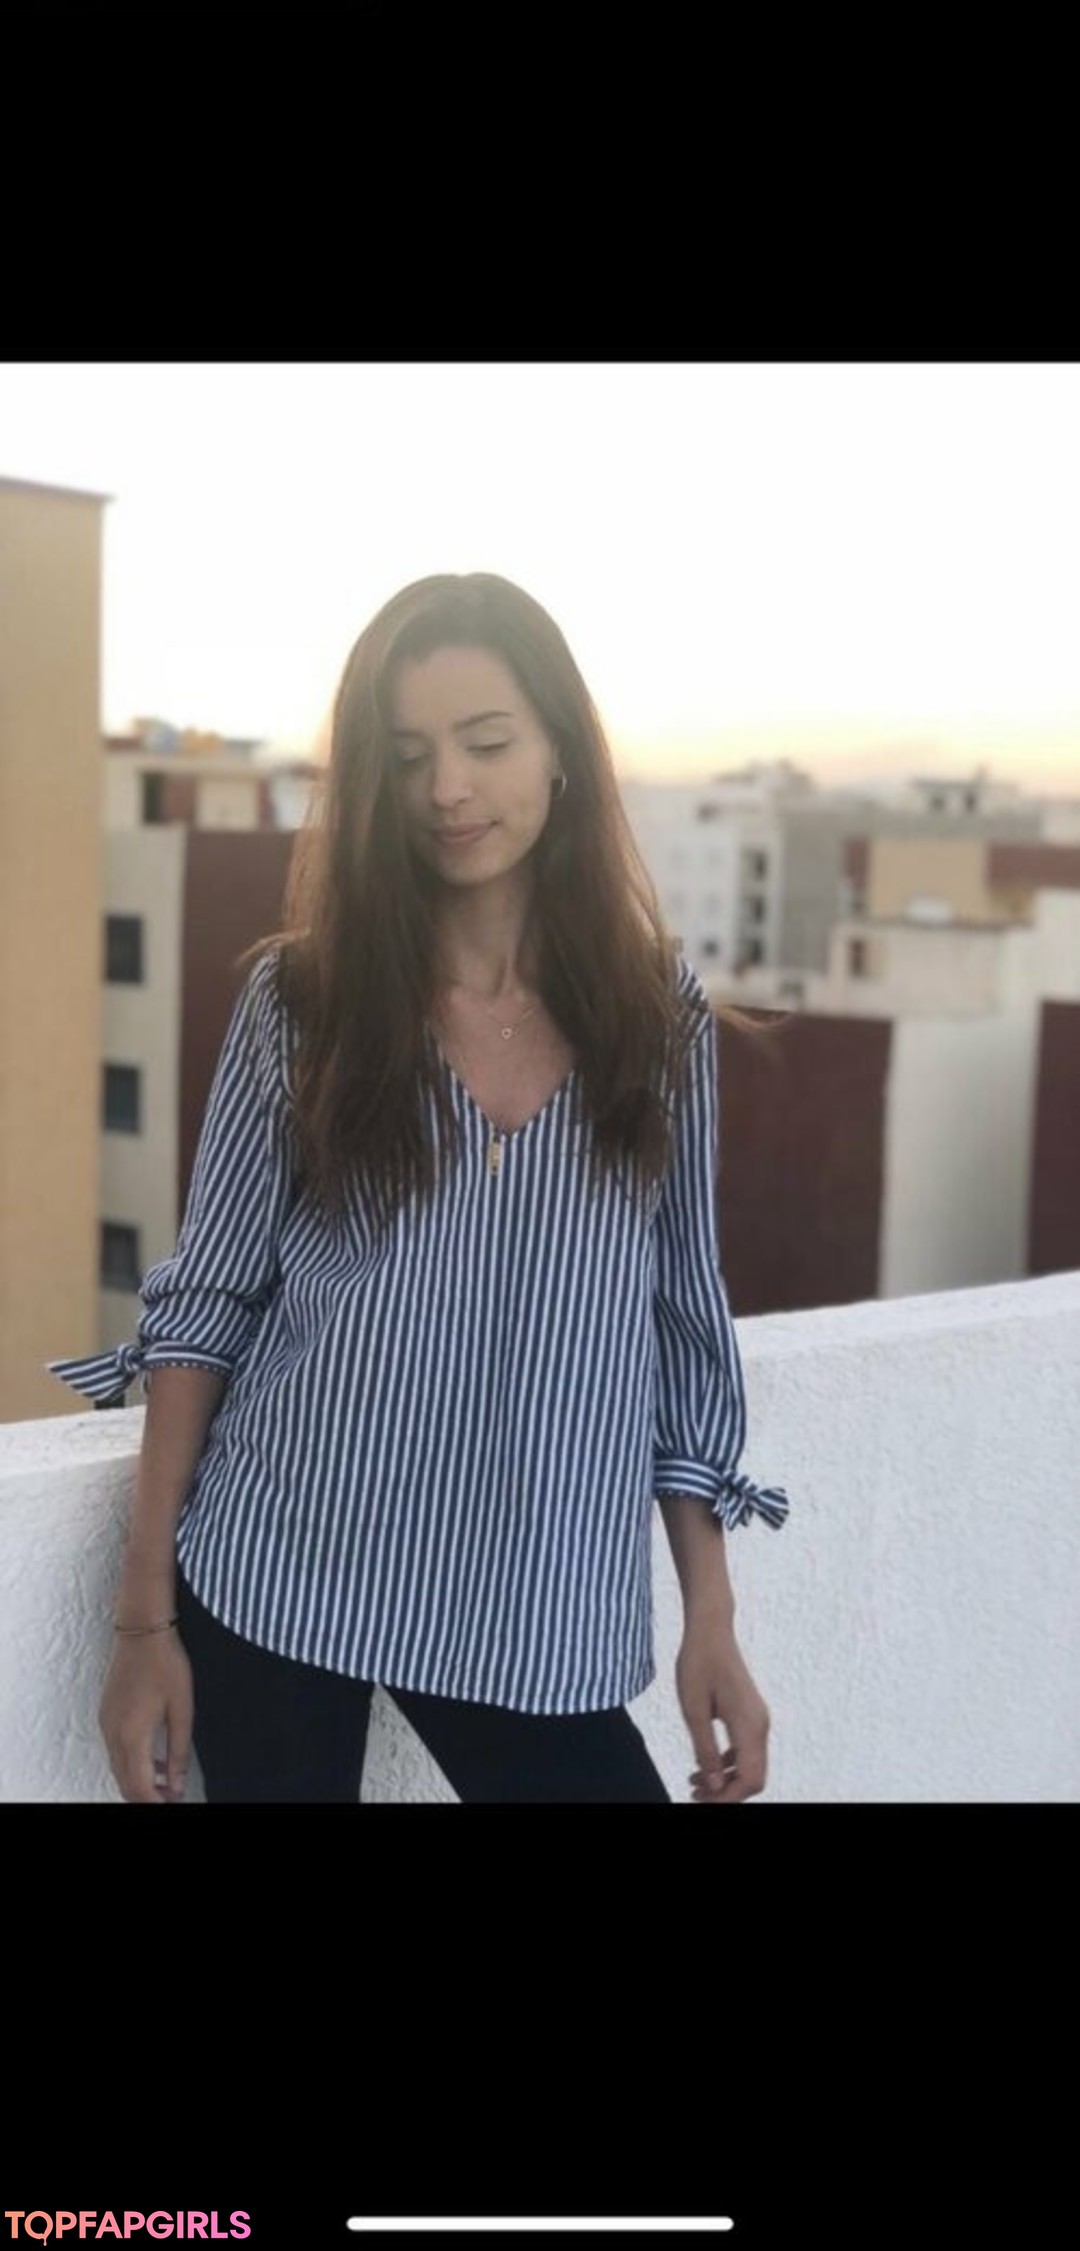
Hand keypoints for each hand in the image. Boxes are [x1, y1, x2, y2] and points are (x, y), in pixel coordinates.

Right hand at [99, 1631, 193, 1803]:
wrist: (141, 1631)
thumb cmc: (165, 1664)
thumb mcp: (182, 1710)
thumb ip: (178, 1751)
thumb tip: (176, 1784)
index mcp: (131, 1735)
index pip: (139, 1787)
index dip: (156, 1802)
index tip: (173, 1802)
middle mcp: (113, 1734)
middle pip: (124, 1784)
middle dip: (146, 1797)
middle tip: (171, 1796)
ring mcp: (106, 1725)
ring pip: (118, 1770)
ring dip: (139, 1782)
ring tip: (166, 1784)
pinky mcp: (106, 1716)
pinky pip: (116, 1752)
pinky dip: (132, 1764)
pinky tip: (154, 1761)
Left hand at [675, 1618, 770, 1803]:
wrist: (711, 1630)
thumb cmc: (698, 1663)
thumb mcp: (693, 1709)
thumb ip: (705, 1749)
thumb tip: (713, 1786)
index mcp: (749, 1724)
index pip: (750, 1779)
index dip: (728, 1798)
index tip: (700, 1800)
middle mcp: (760, 1725)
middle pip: (754, 1778)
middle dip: (727, 1793)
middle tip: (694, 1795)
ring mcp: (758, 1719)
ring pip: (751, 1766)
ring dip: (726, 1780)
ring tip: (694, 1783)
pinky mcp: (751, 1714)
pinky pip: (746, 1750)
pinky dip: (728, 1764)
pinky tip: (703, 1765)